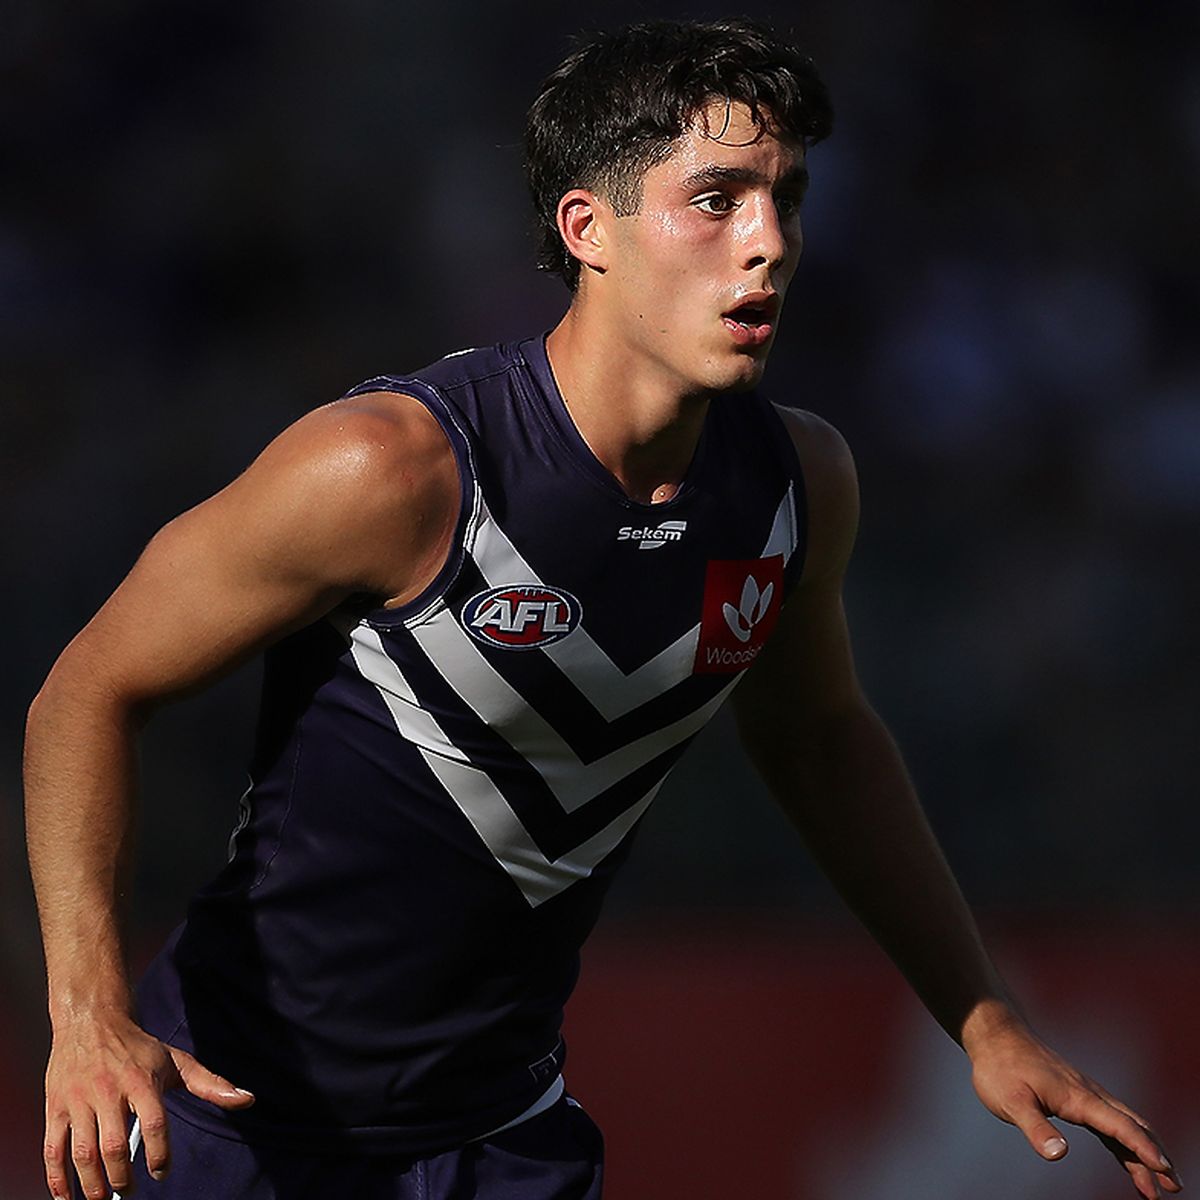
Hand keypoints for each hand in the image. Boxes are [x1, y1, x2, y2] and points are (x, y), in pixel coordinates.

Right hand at [44, 1011, 253, 1199]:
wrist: (92, 1021)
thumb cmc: (139, 1048)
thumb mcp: (176, 1062)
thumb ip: (210, 1084)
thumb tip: (248, 1099)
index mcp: (142, 1080)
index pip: (154, 1124)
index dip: (159, 1154)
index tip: (162, 1171)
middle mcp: (108, 1090)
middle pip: (113, 1146)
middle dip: (122, 1178)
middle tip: (130, 1191)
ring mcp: (78, 1100)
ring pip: (82, 1153)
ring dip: (91, 1185)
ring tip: (103, 1199)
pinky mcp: (55, 1108)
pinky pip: (53, 1150)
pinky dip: (56, 1179)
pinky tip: (66, 1198)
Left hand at [967, 1012, 1180, 1199]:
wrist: (995, 1035)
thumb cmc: (1000, 1068)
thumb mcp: (1011, 1101)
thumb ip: (1036, 1128)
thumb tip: (1060, 1154)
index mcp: (1078, 1097)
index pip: (1119, 1126)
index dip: (1142, 1149)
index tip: (1164, 1170)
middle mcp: (1088, 1094)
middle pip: (1132, 1126)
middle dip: (1155, 1155)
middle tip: (1174, 1186)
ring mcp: (1083, 1092)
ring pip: (1124, 1123)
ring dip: (1144, 1151)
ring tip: (1160, 1183)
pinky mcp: (1075, 1093)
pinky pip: (1109, 1120)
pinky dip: (1124, 1141)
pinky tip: (1127, 1157)